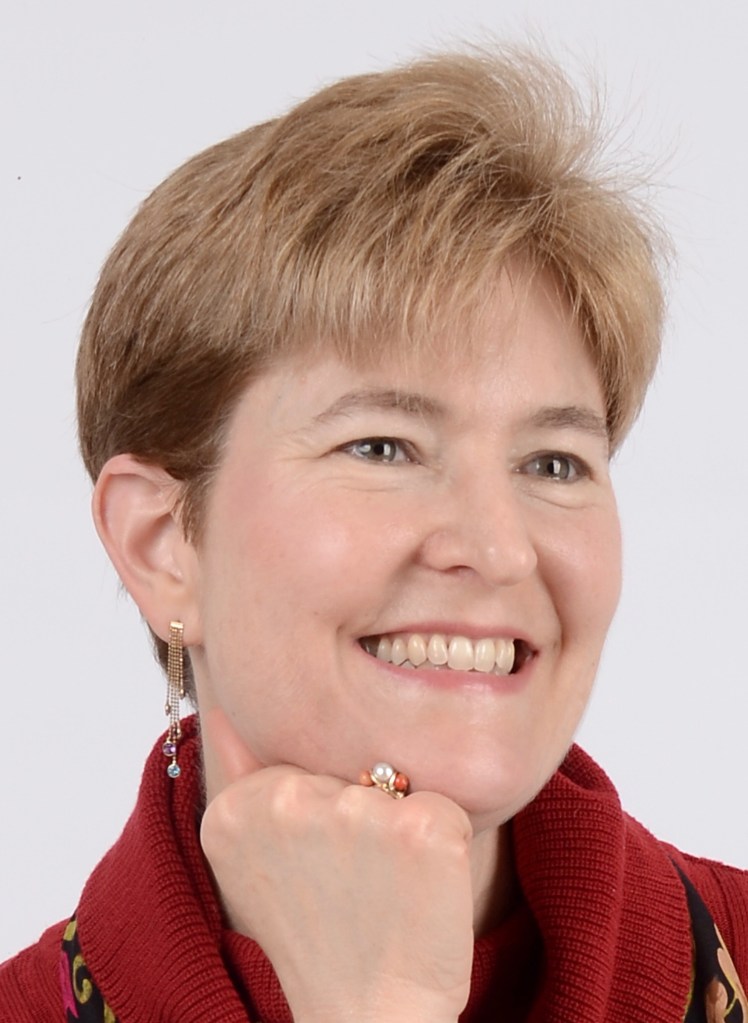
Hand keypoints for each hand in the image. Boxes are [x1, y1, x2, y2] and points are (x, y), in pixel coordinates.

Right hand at [200, 708, 473, 1022]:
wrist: (368, 1016)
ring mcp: (356, 811)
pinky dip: (442, 841)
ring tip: (381, 887)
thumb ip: (236, 776)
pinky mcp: (421, 827)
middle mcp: (288, 798)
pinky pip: (444, 805)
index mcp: (236, 806)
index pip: (299, 763)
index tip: (311, 867)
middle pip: (344, 767)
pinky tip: (419, 888)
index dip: (316, 812)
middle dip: (356, 811)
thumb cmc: (314, 936)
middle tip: (349, 881)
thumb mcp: (250, 861)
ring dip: (397, 826)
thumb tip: (219, 708)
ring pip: (394, 783)